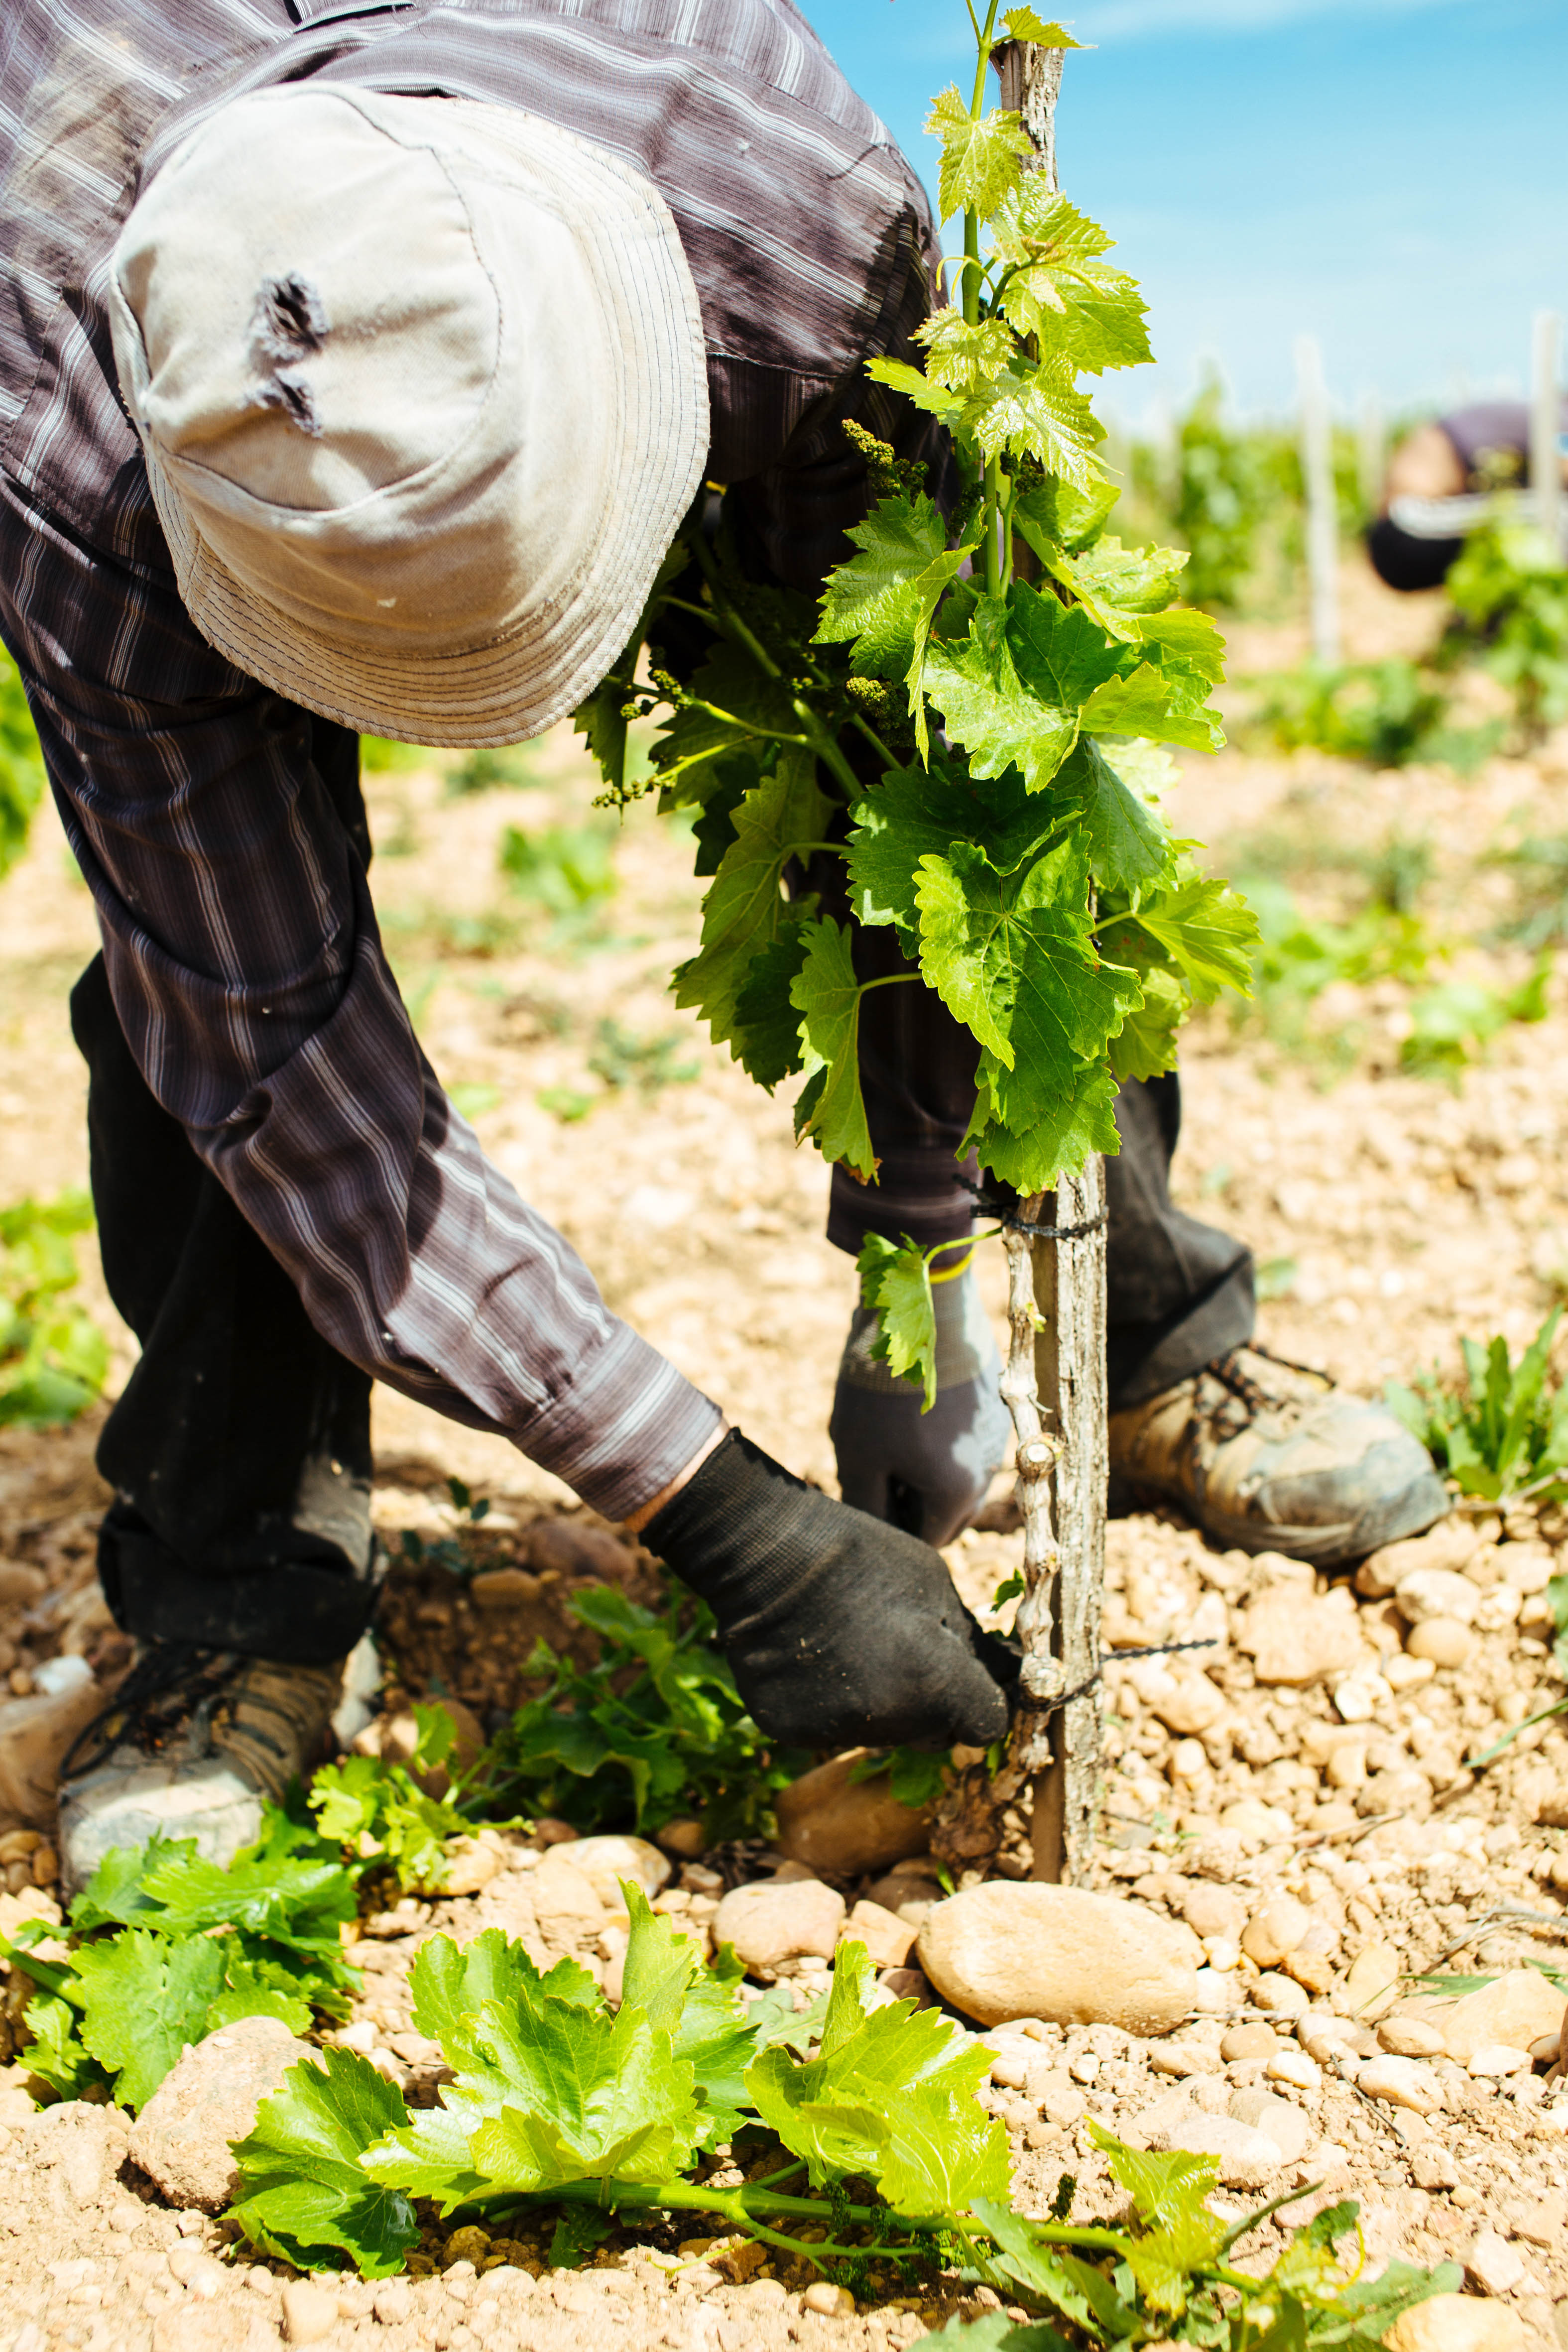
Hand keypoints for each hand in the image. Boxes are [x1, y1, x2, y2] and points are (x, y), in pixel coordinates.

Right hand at [642, 1429, 1014, 1751]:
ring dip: (882, 1704)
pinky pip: (833, 1728)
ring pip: (883, 1733)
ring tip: (852, 1646)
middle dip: (933, 1705)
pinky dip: (832, 1703)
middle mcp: (890, 1721)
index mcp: (936, 1683)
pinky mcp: (792, 1731)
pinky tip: (816, 1658)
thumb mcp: (935, 1585)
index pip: (986, 1723)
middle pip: (935, 1735)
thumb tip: (1003, 1674)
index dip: (981, 1699)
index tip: (967, 1679)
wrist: (765, 1554)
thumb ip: (969, 1642)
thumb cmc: (860, 1557)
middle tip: (904, 1654)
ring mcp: (837, 1731)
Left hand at [829, 1261, 1009, 1546]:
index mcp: (956, 1495)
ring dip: (926, 1469)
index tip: (865, 1494)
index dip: (888, 1527)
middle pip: (944, 1515)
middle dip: (910, 1503)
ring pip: (955, 1475)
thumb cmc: (884, 1388)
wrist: (923, 1307)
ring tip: (890, 1432)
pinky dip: (941, 1437)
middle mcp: (987, 1472)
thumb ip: (868, 1506)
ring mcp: (995, 1437)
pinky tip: (911, 1404)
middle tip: (874, 1468)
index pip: (923, 1542)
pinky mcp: (993, 1405)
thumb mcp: (858, 1455)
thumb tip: (876, 1533)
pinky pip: (965, 1440)